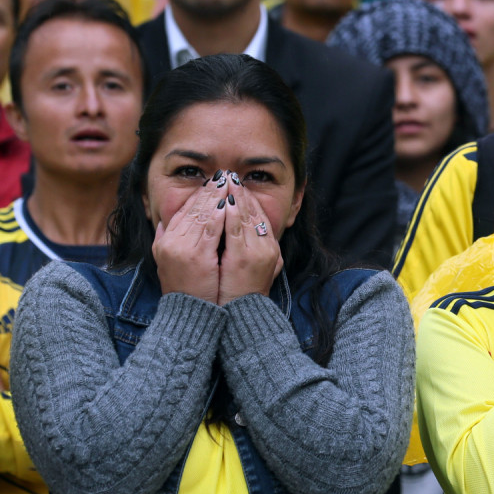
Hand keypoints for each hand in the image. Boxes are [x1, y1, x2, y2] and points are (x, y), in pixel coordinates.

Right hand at [152, 178, 225, 301]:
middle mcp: (170, 242)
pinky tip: (228, 203)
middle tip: (222, 176)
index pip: (183, 211)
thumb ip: (163, 241)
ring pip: (202, 215)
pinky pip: (210, 230)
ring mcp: (183, 249)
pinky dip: (219, 215)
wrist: (187, 315)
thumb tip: (162, 223)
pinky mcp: (198, 257)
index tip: (210, 184)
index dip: (197, 196)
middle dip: (208, 191)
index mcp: (165, 242)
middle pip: (192, 209)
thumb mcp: (165, 263)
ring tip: (227, 183)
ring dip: (216, 197)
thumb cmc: (183, 291)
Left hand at [217, 174, 281, 304]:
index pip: (259, 216)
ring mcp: (257, 252)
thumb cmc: (243, 297)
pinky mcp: (242, 258)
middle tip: (229, 175)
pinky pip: (235, 228)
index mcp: (270, 250)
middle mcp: (268, 249)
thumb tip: (258, 242)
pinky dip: (230, 212)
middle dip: (241, 192)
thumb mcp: (261, 274)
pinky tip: (223, 200)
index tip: (237, 185)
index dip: (248, 199)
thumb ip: (257, 256)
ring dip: (235, 196)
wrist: (241, 319)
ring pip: (245, 216)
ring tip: (225, 180)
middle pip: (254, 212)